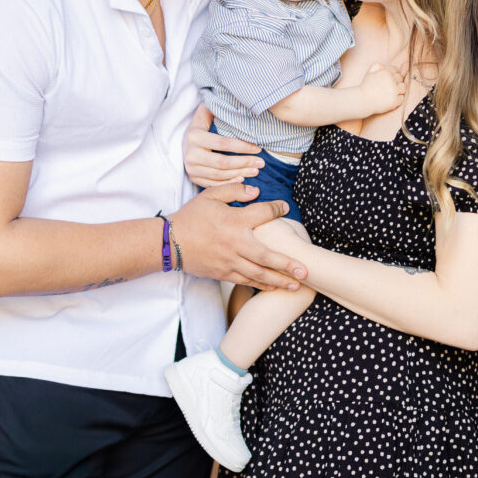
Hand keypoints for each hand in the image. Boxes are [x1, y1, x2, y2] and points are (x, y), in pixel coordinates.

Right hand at [170, 182, 307, 290]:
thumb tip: (255, 192)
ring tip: (296, 284)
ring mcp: (229, 261)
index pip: (263, 213)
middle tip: (306, 270)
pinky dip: (261, 284)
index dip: (276, 209)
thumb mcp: (210, 196)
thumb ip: (234, 191)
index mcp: (234, 221)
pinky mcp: (223, 272)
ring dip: (279, 280)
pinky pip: (246, 280)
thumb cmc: (191, 216)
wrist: (170, 241)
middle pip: (267, 256)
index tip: (285, 207)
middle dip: (288, 264)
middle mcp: (235, 243)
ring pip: (259, 273)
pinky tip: (274, 287)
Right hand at [183, 103, 264, 187]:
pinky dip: (229, 184)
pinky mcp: (193, 178)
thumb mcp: (204, 114)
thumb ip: (215, 108)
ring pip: (220, 175)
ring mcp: (191, 168)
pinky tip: (242, 180)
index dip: (243, 146)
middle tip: (261, 163)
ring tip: (256, 171)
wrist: (182, 142)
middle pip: (223, 162)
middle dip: (244, 163)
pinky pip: (214, 185)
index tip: (259, 148)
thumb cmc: (200, 127)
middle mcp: (191, 154)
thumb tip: (230, 96)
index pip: (223, 143)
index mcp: (194, 136)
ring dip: (240, 174)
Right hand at [357, 63, 405, 115]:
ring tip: (390, 92)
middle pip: (400, 78)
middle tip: (388, 87)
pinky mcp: (394, 100)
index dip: (393, 74)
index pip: (396, 70)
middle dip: (396, 82)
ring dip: (398, 90)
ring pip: (403, 88)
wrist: (362, 100)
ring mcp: (394, 91)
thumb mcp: (369, 72)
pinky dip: (398, 99)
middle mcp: (391, 80)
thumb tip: (384, 65)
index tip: (388, 80)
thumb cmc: (366, 87)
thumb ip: (377, 65)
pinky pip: (402, 98)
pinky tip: (390, 99)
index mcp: (386, 72)